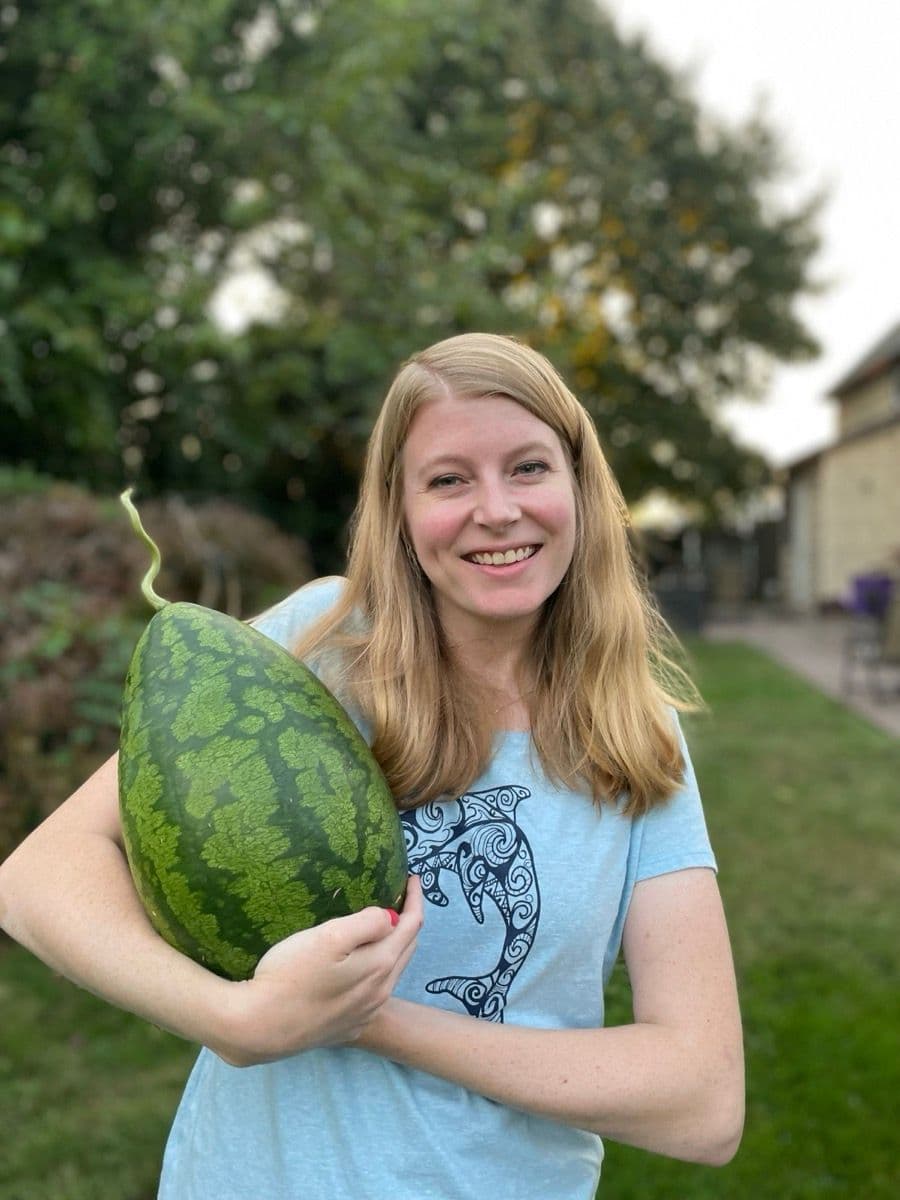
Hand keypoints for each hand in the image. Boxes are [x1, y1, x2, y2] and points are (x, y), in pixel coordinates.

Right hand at [213, 875, 422, 1065]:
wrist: (259, 1027)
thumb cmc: (290, 974)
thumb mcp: (329, 936)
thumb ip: (367, 923)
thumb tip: (390, 917)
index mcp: (380, 965)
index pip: (412, 926)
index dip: (415, 899)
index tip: (413, 877)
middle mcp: (380, 993)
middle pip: (406, 950)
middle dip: (409, 922)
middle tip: (401, 898)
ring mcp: (365, 1014)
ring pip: (391, 973)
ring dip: (394, 947)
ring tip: (385, 927)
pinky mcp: (347, 1027)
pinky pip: (373, 994)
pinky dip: (376, 972)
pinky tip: (361, 967)